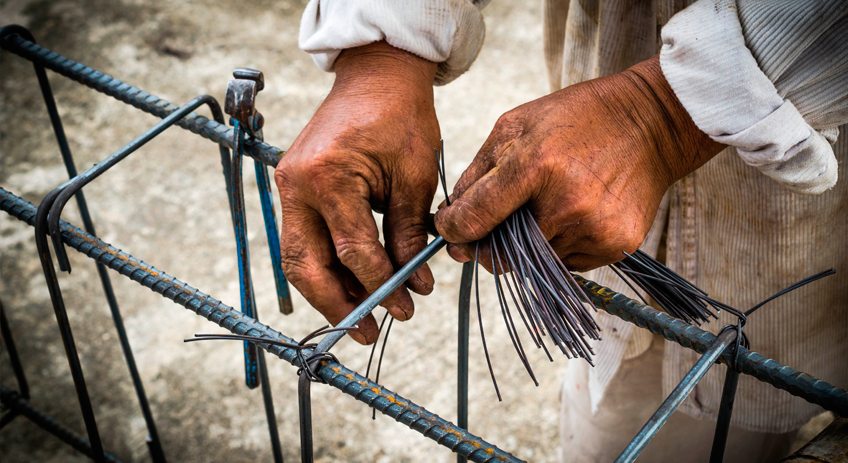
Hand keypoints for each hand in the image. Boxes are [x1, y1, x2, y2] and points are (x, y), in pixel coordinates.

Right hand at [275, 41, 439, 344]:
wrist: (376, 77)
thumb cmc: (401, 117)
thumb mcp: (415, 175)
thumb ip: (410, 233)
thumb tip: (414, 284)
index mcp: (329, 176)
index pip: (353, 250)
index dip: (381, 284)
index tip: (406, 307)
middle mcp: (298, 185)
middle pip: (306, 264)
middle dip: (337, 305)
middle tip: (366, 333)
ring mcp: (289, 187)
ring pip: (297, 258)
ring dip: (326, 292)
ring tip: (358, 318)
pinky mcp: (293, 188)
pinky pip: (303, 239)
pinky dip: (325, 266)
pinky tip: (350, 285)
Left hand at [435, 55, 723, 271]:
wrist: (652, 124)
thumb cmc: (575, 120)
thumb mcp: (516, 126)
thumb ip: (478, 174)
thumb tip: (450, 221)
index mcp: (535, 165)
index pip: (476, 218)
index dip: (453, 230)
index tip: (449, 230)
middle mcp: (565, 204)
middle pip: (502, 254)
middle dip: (488, 246)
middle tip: (493, 227)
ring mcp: (593, 229)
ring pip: (534, 263)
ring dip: (527, 246)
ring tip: (546, 207)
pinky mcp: (615, 245)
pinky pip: (567, 264)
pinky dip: (558, 247)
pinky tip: (572, 215)